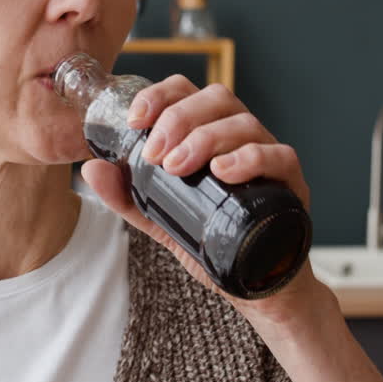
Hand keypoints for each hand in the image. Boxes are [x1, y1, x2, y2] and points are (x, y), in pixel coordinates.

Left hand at [80, 75, 333, 330]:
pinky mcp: (291, 185)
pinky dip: (250, 157)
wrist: (255, 289)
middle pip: (216, 98)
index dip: (160, 95)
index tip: (135, 119)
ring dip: (205, 138)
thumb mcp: (160, 220)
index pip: (186, 92)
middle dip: (179, 118)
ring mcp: (269, 157)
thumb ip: (127, 196)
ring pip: (244, 122)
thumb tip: (91, 168)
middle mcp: (240, 138)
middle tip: (156, 154)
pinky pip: (280, 155)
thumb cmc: (212, 244)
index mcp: (209, 135)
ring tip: (178, 168)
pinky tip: (223, 172)